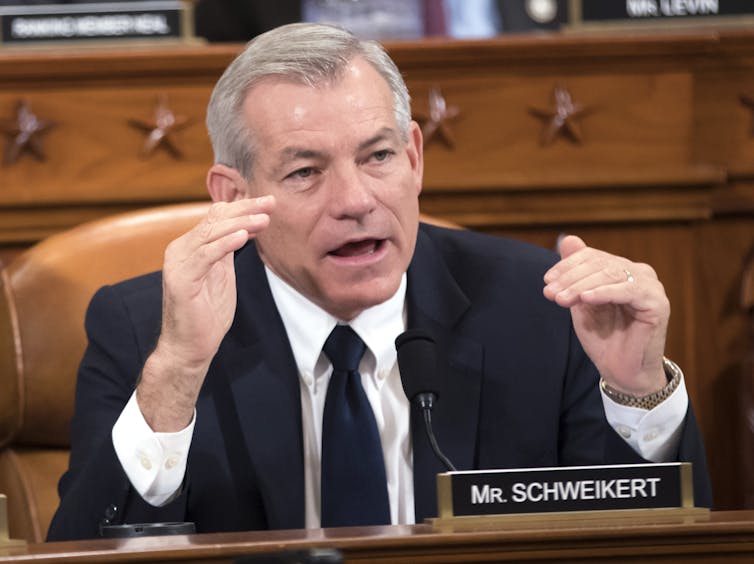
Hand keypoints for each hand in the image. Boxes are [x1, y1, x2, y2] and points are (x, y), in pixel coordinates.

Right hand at [137, 196, 274, 430]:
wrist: (190, 346)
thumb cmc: (207, 313)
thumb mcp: (222, 274)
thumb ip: (227, 250)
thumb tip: (244, 227)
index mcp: (191, 246)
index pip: (217, 217)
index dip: (243, 207)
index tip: (269, 202)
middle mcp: (181, 249)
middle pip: (215, 219)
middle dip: (245, 209)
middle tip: (271, 203)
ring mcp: (178, 262)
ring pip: (211, 233)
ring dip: (240, 224)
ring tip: (264, 219)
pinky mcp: (180, 279)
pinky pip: (205, 255)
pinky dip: (224, 243)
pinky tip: (243, 237)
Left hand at [543, 235, 668, 396]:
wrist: (622, 371)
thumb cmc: (603, 337)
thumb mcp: (582, 302)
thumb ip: (576, 273)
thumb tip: (567, 239)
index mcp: (622, 270)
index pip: (592, 257)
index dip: (567, 266)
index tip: (547, 281)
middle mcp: (639, 273)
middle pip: (600, 264)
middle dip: (570, 278)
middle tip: (550, 292)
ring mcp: (650, 287)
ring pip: (610, 275)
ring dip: (581, 286)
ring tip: (560, 299)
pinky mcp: (657, 304)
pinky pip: (627, 291)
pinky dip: (604, 292)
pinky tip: (585, 299)